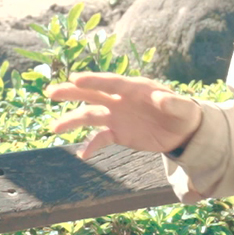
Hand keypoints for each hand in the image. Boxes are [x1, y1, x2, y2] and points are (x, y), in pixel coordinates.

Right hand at [46, 72, 202, 159]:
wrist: (182, 130)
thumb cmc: (183, 113)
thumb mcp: (183, 108)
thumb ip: (173, 102)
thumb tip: (161, 98)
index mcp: (134, 88)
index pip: (111, 83)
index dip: (94, 81)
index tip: (75, 79)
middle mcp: (120, 100)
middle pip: (92, 94)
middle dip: (71, 92)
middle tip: (50, 92)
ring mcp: (117, 116)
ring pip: (90, 115)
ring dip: (72, 120)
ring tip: (54, 128)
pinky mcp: (118, 133)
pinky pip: (100, 138)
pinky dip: (91, 146)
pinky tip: (82, 155)